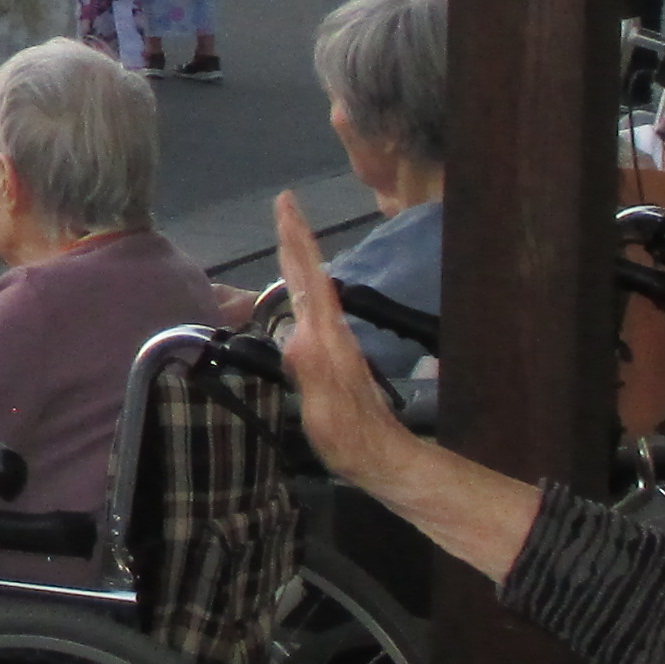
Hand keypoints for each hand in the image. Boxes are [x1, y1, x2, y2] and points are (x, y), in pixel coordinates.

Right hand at [270, 191, 421, 482]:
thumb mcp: (326, 411)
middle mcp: (331, 332)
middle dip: (297, 240)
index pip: (309, 280)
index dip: (297, 243)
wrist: (381, 457)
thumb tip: (294, 335)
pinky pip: (312, 308)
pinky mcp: (332, 356)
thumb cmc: (350, 437)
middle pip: (312, 276)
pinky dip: (302, 287)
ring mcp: (334, 343)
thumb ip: (313, 374)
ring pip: (313, 289)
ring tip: (286, 237)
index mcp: (327, 338)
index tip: (286, 207)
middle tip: (283, 206)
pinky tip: (297, 291)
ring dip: (300, 260)